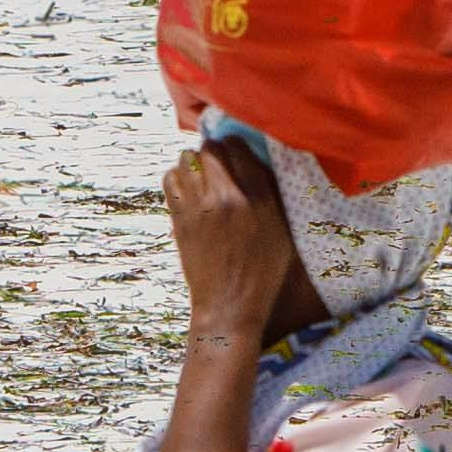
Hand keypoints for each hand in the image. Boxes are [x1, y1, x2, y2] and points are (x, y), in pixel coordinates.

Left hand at [164, 134, 295, 341]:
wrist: (229, 305)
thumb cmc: (261, 272)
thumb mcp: (281, 231)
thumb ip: (271, 195)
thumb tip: (257, 163)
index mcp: (259, 199)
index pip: (240, 148)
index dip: (235, 146)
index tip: (234, 152)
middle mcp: (228, 197)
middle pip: (212, 149)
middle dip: (213, 152)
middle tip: (216, 164)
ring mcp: (200, 207)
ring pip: (187, 159)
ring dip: (193, 162)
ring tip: (199, 175)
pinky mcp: (180, 219)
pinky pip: (170, 180)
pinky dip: (177, 178)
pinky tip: (186, 189)